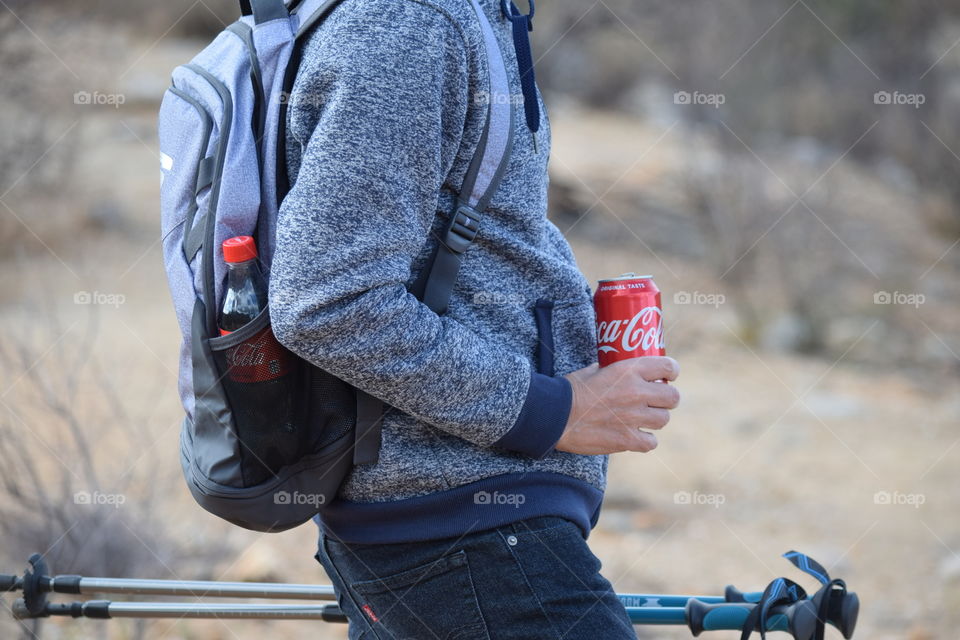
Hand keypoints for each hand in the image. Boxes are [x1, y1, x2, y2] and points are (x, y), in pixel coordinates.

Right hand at [555, 356, 679, 455]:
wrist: (553, 415)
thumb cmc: (570, 391)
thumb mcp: (594, 369)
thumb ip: (615, 370)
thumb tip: (627, 372)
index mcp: (628, 370)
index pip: (668, 367)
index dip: (671, 371)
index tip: (667, 376)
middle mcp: (636, 392)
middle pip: (672, 397)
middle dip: (666, 398)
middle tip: (656, 400)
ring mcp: (633, 418)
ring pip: (663, 420)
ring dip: (654, 419)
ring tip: (642, 418)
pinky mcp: (627, 440)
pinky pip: (651, 442)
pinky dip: (644, 440)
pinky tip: (634, 435)